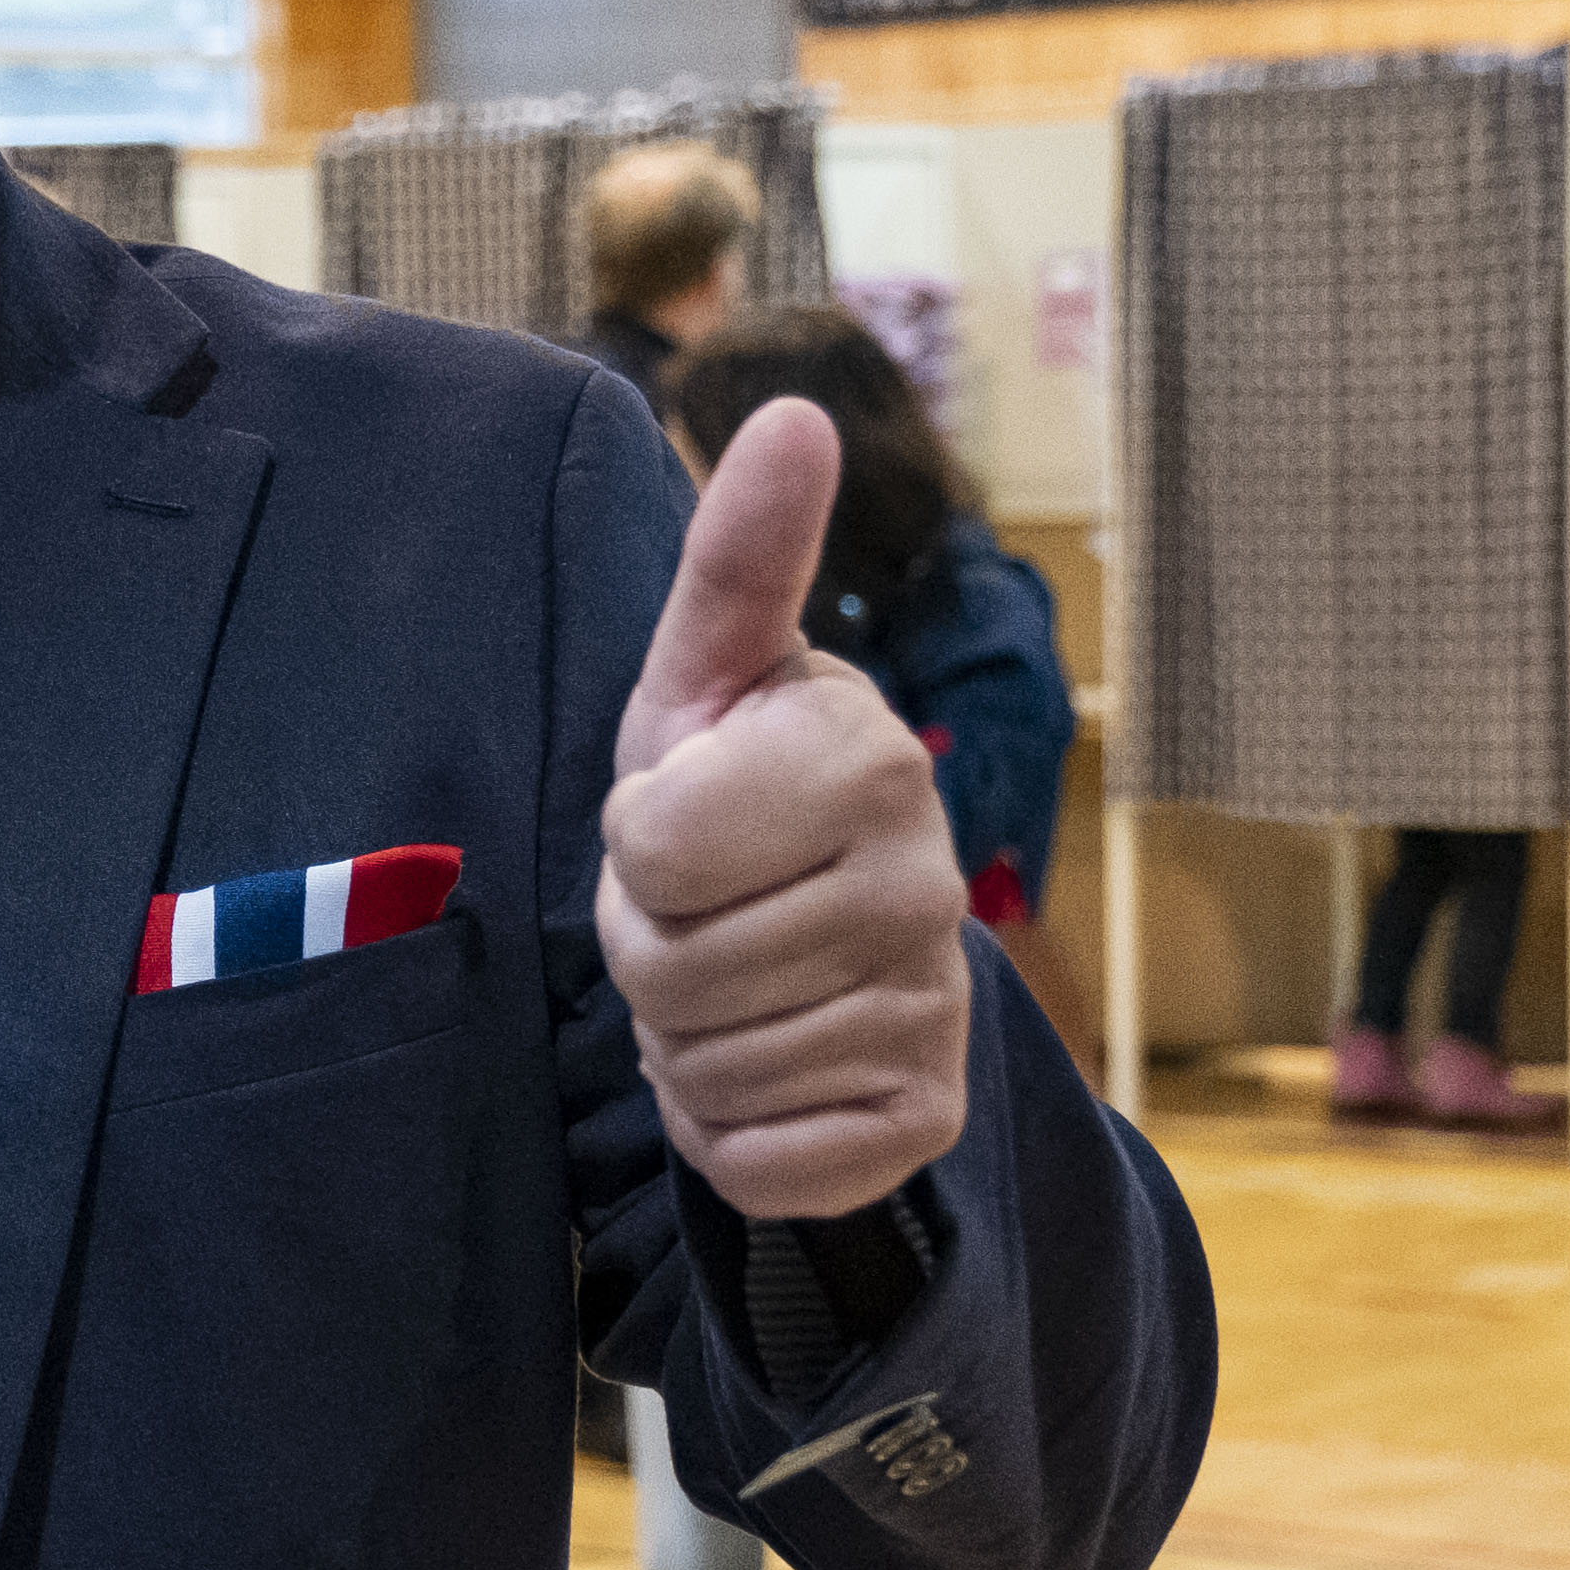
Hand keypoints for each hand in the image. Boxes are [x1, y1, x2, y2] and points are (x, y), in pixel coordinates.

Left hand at [600, 401, 974, 1221]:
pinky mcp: (924, 1121)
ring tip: (732, 975)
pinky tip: (768, 1062)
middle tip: (699, 910)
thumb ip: (738, 556)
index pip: (648, 846)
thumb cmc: (733, 787)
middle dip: (646, 948)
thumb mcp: (707, 671)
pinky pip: (757, 1159)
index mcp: (867, 756)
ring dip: (682, 1037)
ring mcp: (940, 1009)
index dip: (630, 845)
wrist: (810, 942)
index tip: (681, 818)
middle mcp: (929, 882)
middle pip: (666, 967)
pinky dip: (728, 1129)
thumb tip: (794, 411)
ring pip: (703, 1068)